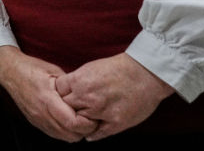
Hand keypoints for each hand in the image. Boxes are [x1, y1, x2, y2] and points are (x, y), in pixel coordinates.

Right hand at [0, 46, 96, 142]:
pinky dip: (65, 131)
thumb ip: (71, 87)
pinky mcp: (35, 122)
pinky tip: (68, 121)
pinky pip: (55, 134)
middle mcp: (41, 112)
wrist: (10, 71)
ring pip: (63, 137)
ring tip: (80, 120)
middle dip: (84, 130)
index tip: (94, 116)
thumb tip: (87, 96)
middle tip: (91, 119)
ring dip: (75, 132)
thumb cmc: (32, 68)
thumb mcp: (55, 71)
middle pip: (70, 134)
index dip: (87, 123)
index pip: (72, 122)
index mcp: (47, 98)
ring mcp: (37, 119)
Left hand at [56, 53, 173, 140]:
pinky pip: (97, 134)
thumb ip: (77, 81)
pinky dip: (92, 133)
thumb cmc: (119, 69)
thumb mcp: (91, 69)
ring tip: (86, 118)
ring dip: (82, 121)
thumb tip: (65, 91)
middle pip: (66, 108)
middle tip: (75, 108)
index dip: (61, 94)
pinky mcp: (115, 122)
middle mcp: (87, 97)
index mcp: (80, 81)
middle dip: (69, 108)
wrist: (145, 73)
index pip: (58, 92)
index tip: (66, 96)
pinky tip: (93, 129)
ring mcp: (101, 111)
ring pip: (80, 123)